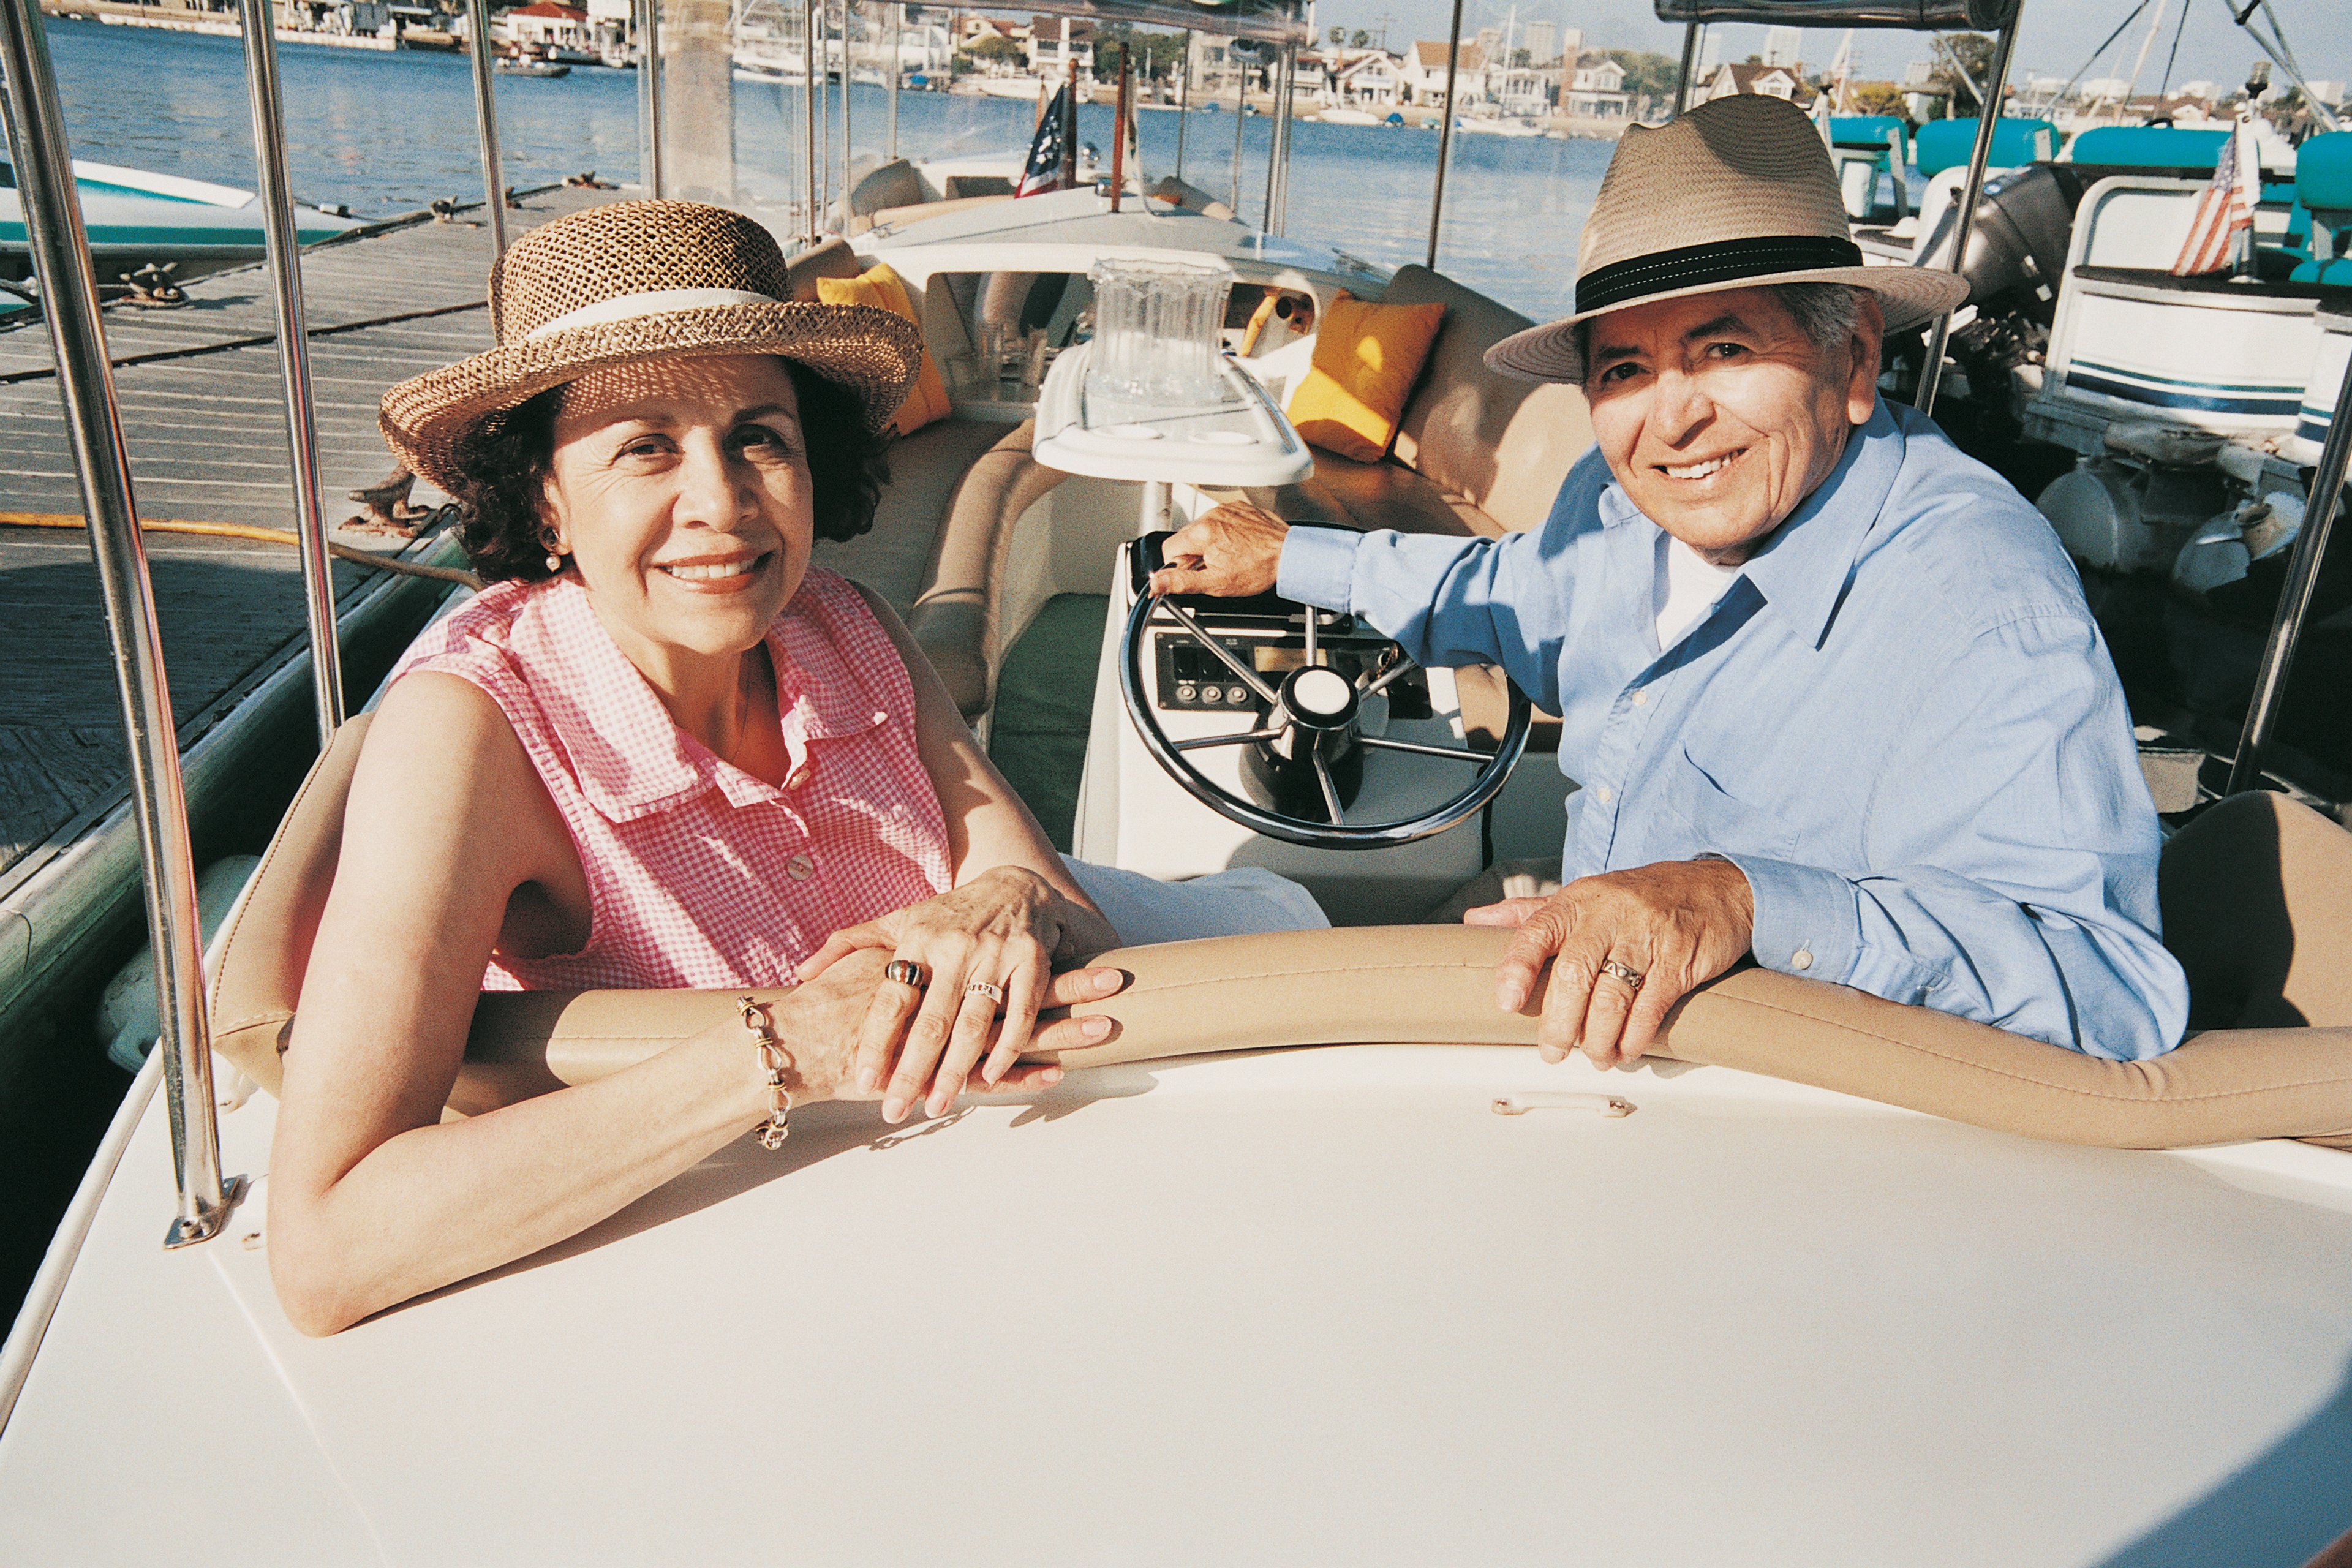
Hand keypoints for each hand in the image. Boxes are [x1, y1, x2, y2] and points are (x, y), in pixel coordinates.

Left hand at [797, 867, 1119, 1121]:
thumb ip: (850, 944)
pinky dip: (1006, 1049)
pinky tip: (989, 1076)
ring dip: (956, 1072)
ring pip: (973, 1024)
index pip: (892, 998)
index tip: (864, 1079)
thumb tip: (801, 973)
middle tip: (896, 1109)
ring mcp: (996, 955)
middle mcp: (956, 947)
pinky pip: (1019, 1015)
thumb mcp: (900, 920)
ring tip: (937, 1106)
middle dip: (913, 1071)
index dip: (877, 1042)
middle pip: (932, 1021)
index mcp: (918, 939)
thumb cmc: (951, 914)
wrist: (1016, 885)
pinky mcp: (1032, 962)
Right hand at [1145, 501, 1287, 598]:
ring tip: (1229, 557)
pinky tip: (1238, 546)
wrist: (1289, 555)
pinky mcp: (1239, 508)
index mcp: (1201, 533)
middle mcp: (1211, 516)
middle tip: (1214, 568)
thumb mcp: (1215, 582)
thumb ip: (1181, 582)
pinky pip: (1221, 521)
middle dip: (1194, 556)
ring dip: (1209, 544)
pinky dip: (1225, 533)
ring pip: (1203, 530)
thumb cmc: (1258, 568)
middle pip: (1186, 539)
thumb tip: (1156, 582)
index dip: (1178, 567)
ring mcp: (1226, 510)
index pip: (1169, 549)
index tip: (1193, 574)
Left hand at [1465, 858, 1754, 1068]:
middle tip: (1552, 1052)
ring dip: (1598, 1038)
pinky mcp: (1680, 959)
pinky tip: (1625, 1050)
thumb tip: (1474, 922)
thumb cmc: (1639, 898)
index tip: (1507, 1002)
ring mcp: (1646, 936)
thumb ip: (1528, 913)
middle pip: (1574, 974)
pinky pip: (1652, 1005)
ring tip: (1593, 1056)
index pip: (1536, 930)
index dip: (1517, 967)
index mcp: (1577, 901)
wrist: (1716, 887)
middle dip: (1560, 1023)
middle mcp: (1608, 915)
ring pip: (1612, 996)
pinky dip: (1635, 1036)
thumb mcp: (1582, 896)